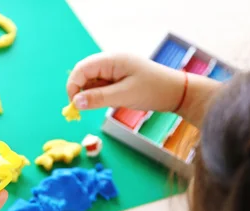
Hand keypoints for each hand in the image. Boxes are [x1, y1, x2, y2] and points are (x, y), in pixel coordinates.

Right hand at [67, 53, 184, 111]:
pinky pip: (102, 87)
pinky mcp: (119, 79)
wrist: (177, 92)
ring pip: (92, 82)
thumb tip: (75, 103)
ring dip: (92, 95)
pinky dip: (101, 96)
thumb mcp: (124, 95)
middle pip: (84, 75)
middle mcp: (110, 62)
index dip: (73, 86)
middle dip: (81, 92)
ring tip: (108, 104)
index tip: (74, 106)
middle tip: (83, 111)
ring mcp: (114, 70)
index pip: (81, 69)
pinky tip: (112, 102)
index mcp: (111, 60)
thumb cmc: (153, 90)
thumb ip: (98, 98)